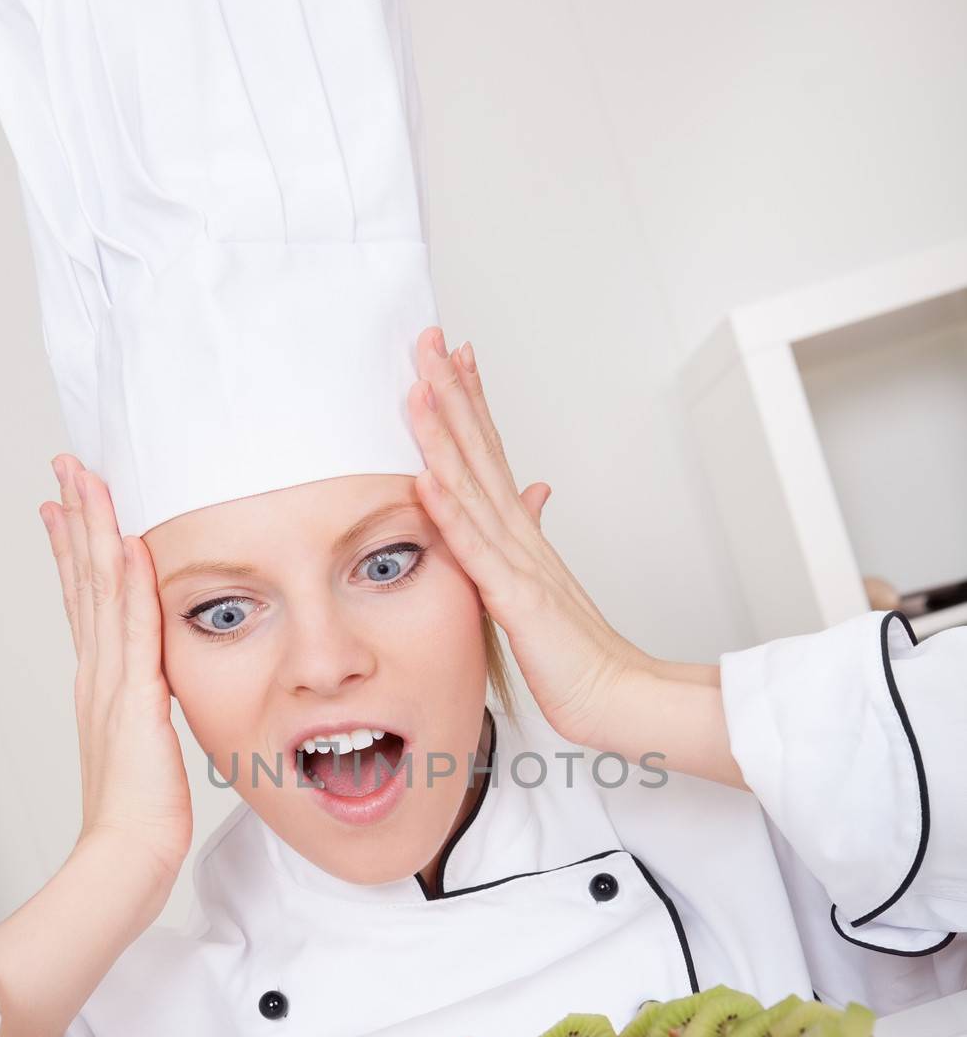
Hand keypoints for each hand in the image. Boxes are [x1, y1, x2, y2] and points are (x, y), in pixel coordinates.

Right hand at [40, 456, 192, 889]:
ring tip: (85, 481)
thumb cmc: (141, 816)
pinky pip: (134, 629)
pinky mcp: (134, 699)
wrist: (128, 854)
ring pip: (100, 590)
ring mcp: (111, 683)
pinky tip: (128, 543)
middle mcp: (98, 674)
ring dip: (95, 531)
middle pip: (84, 580)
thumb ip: (145, 712)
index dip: (75, 551)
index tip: (67, 509)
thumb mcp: (144, 747)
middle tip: (67, 468)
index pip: (85, 601)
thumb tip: (153, 693)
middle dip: (77, 519)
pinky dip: (130, 583)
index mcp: (102, 685)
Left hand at [406, 328, 647, 751]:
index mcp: (524, 535)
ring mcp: (521, 564)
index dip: (470, 402)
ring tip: (419, 387)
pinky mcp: (519, 600)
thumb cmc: (580, 654)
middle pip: (483, 451)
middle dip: (454, 392)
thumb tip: (534, 491)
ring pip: (477, 488)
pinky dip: (452, 513)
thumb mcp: (548, 585)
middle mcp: (522, 537)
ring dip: (446, 435)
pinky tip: (426, 478)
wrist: (618, 698)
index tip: (451, 354)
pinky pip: (479, 551)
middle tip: (430, 338)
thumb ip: (533, 535)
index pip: (493, 454)